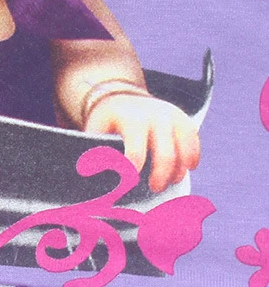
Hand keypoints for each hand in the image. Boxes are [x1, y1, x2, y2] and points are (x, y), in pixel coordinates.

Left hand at [84, 93, 200, 192]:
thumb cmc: (105, 123)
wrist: (120, 97)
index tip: (132, 183)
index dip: (134, 169)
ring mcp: (171, 115)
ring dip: (179, 168)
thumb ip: (97, 153)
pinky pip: (193, 138)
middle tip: (155, 189)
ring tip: (171, 182)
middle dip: (161, 174)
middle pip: (165, 152)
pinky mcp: (182, 117)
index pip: (135, 150)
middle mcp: (154, 115)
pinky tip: (188, 168)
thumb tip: (94, 180)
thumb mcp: (95, 133)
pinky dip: (193, 155)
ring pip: (184, 146)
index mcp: (130, 120)